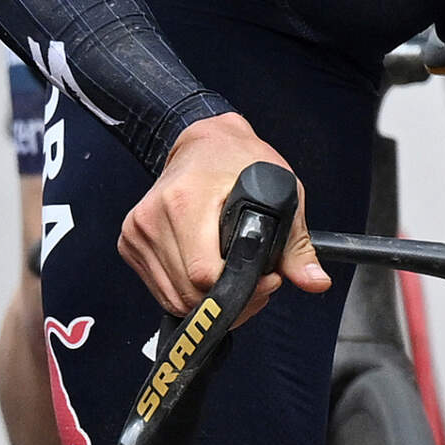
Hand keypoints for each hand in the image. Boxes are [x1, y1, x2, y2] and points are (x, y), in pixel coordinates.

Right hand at [114, 113, 325, 326]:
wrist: (201, 144)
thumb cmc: (240, 162)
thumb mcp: (281, 192)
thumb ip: (296, 243)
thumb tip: (315, 282)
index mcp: (185, 200)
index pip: (204, 274)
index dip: (241, 288)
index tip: (267, 277)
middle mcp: (153, 217)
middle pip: (190, 293)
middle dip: (230, 298)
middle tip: (257, 281)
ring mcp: (137, 232)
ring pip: (175, 299)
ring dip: (209, 301)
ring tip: (235, 277)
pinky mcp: (130, 244)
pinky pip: (163, 292)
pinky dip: (188, 294)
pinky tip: (210, 274)